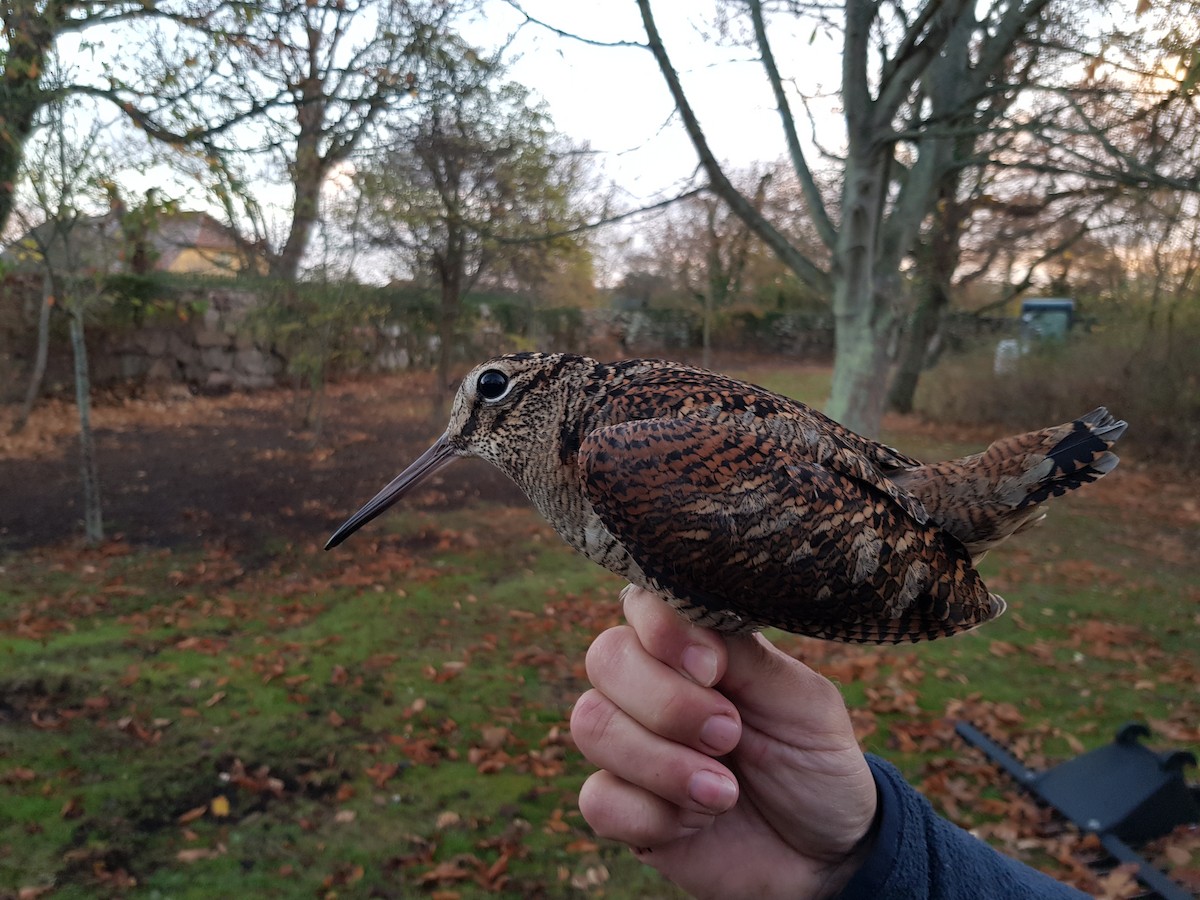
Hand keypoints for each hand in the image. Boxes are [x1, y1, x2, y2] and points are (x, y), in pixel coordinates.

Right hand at [571, 586, 878, 899]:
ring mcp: (629, 744)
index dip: (662, 629)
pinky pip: (597, 799)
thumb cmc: (815, 760)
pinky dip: (655, 816)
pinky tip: (700, 821)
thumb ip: (743, 654)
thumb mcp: (801, 700)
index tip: (711, 669)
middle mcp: (649, 685)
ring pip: (591, 725)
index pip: (642, 603)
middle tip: (729, 735)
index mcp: (694, 646)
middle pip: (605, 659)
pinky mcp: (621, 807)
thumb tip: (684, 618)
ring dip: (663, 764)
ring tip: (726, 792)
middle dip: (668, 704)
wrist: (827, 851)